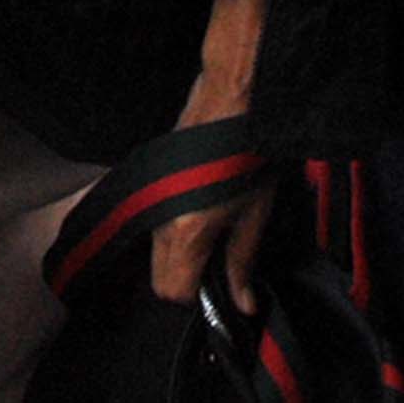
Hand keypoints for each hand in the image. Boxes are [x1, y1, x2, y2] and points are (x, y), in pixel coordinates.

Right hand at [150, 0, 273, 308]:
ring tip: (212, 229)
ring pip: (154, 253)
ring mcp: (149, 202)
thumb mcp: (255, 215)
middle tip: (218, 261)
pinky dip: (172, 230)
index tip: (220, 285)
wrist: (231, 99)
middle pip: (157, 279)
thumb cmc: (247, 153)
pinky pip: (153, 225)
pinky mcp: (148, 183)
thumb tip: (243, 303)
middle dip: (185, 280)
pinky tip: (198, 209)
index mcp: (185, 233)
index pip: (172, 292)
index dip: (198, 296)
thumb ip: (242, 263)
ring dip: (179, 255)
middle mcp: (158, 222)